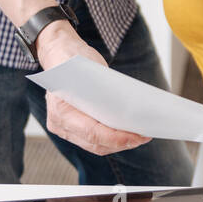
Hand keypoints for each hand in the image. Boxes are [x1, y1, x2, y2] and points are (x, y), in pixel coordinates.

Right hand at [37, 20, 151, 155]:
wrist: (58, 55)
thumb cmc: (74, 59)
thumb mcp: (91, 69)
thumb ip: (105, 89)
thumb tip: (131, 107)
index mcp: (61, 108)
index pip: (92, 132)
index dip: (116, 138)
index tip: (137, 136)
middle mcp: (58, 123)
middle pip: (94, 143)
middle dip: (121, 142)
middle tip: (143, 136)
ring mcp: (63, 128)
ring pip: (95, 146)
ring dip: (117, 144)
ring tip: (139, 136)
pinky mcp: (71, 130)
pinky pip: (92, 141)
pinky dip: (110, 140)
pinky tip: (126, 134)